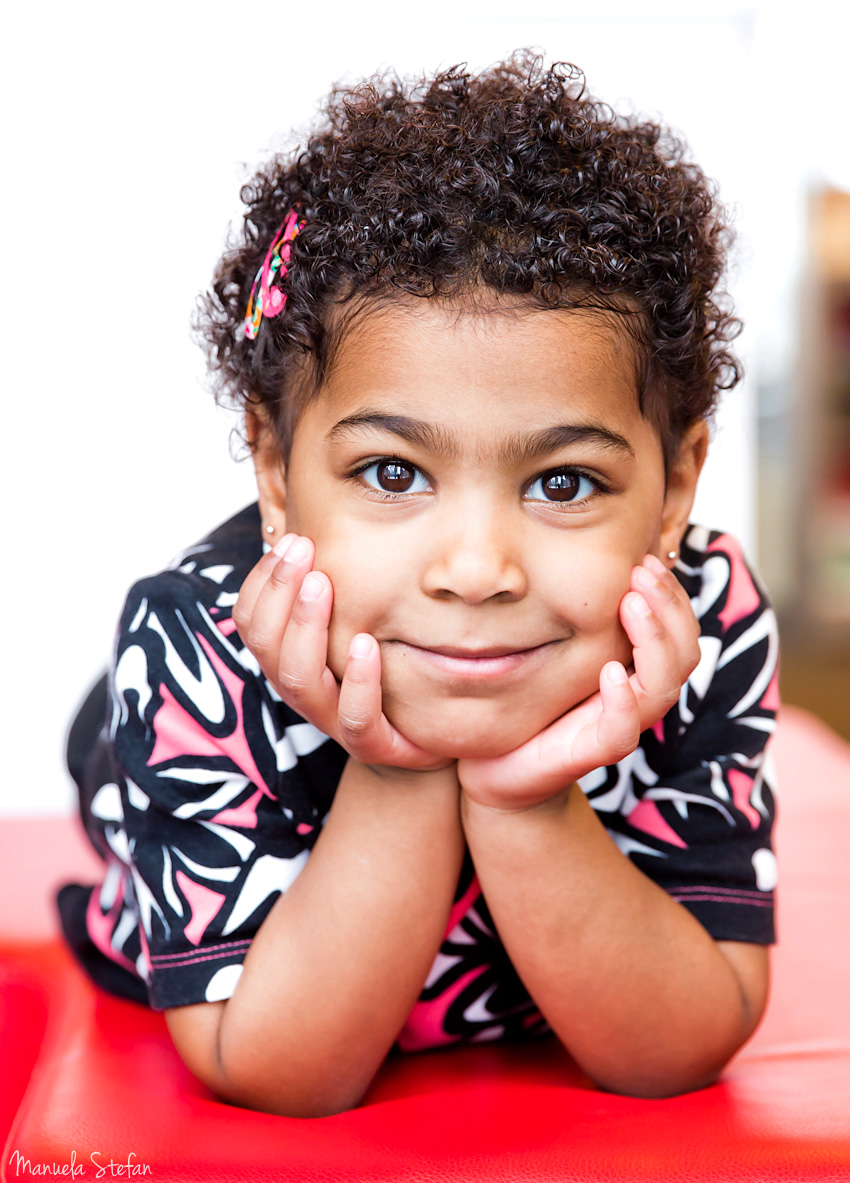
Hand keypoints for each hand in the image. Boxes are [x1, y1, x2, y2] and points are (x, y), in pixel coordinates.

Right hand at [233, 535, 453, 773]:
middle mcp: (304, 692)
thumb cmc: (390, 667)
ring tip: (323, 584)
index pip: (251, 620)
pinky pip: (356, 720)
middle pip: (265, 645)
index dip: (262, 581)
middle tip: (303, 549)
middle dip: (279, 591)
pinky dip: (358, 682)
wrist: (433, 733)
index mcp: (291, 660)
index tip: (290, 540)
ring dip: (306, 626)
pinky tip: (367, 644)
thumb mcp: (357, 619)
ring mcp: (334, 722)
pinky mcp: (374, 745)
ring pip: (300, 681)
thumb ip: (333, 583)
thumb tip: (314, 522)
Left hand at [457, 554, 700, 810]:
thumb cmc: (529, 703)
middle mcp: (635, 697)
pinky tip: (611, 672)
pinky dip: (623, 701)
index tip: (645, 558)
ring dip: (652, 641)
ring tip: (631, 604)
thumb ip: (575, 616)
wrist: (496, 769)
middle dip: (669, 607)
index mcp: (634, 669)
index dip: (671, 595)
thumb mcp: (554, 648)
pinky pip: (622, 731)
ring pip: (662, 688)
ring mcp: (618, 726)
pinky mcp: (592, 754)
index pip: (678, 630)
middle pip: (684, 653)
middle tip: (641, 570)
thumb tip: (575, 554)